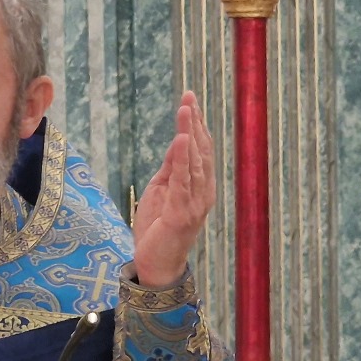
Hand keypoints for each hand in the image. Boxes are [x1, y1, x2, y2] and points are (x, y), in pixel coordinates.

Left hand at [132, 90, 215, 287]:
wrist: (156, 265)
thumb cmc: (159, 229)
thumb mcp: (162, 190)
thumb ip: (171, 168)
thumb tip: (178, 140)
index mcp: (200, 186)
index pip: (200, 149)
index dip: (196, 123)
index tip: (189, 98)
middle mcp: (203, 192)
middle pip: (201, 150)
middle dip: (194, 122)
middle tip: (188, 95)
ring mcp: (194, 204)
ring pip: (194, 161)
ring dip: (189, 133)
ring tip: (186, 110)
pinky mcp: (180, 213)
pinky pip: (182, 181)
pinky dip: (182, 159)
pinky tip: (182, 139)